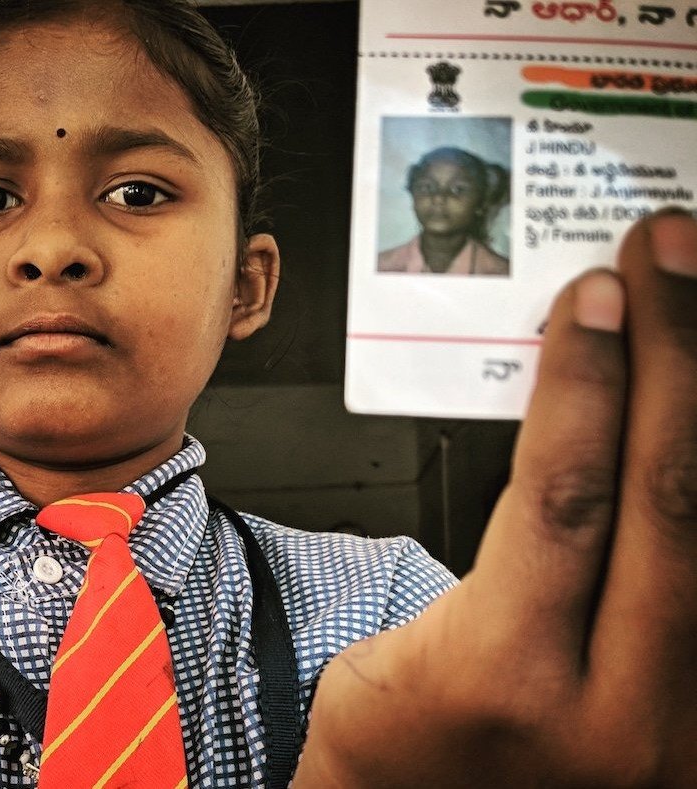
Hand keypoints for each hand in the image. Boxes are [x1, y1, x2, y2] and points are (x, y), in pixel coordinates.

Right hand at [295, 210, 696, 786]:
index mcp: (507, 686)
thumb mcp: (394, 653)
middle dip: (679, 355)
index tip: (598, 294)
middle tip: (673, 255)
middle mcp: (620, 715)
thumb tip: (578, 430)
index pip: (568, 501)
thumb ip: (498, 557)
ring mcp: (686, 731)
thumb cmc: (389, 758)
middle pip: (673, 501)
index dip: (590, 381)